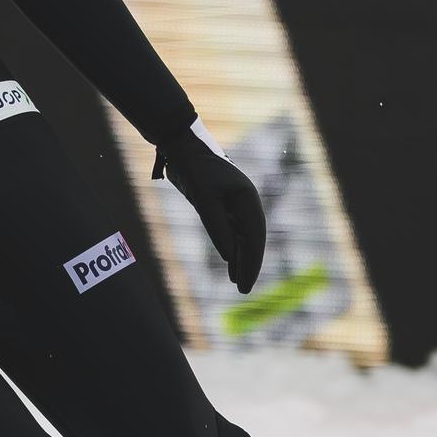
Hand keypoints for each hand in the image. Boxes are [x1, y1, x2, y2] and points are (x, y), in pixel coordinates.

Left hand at [153, 120, 265, 294]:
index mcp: (247, 198)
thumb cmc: (194, 167)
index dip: (252, 262)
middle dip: (249, 265)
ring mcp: (235, 204)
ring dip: (241, 260)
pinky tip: (230, 265)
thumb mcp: (204, 198)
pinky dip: (232, 249)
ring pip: (242, 237)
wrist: (182, 146)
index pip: (254, 237)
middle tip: (244, 290)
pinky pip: (232, 232)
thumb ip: (217, 227)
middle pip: (251, 239)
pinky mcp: (222, 205)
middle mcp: (245, 202)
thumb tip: (230, 256)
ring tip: (238, 283)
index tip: (246, 283)